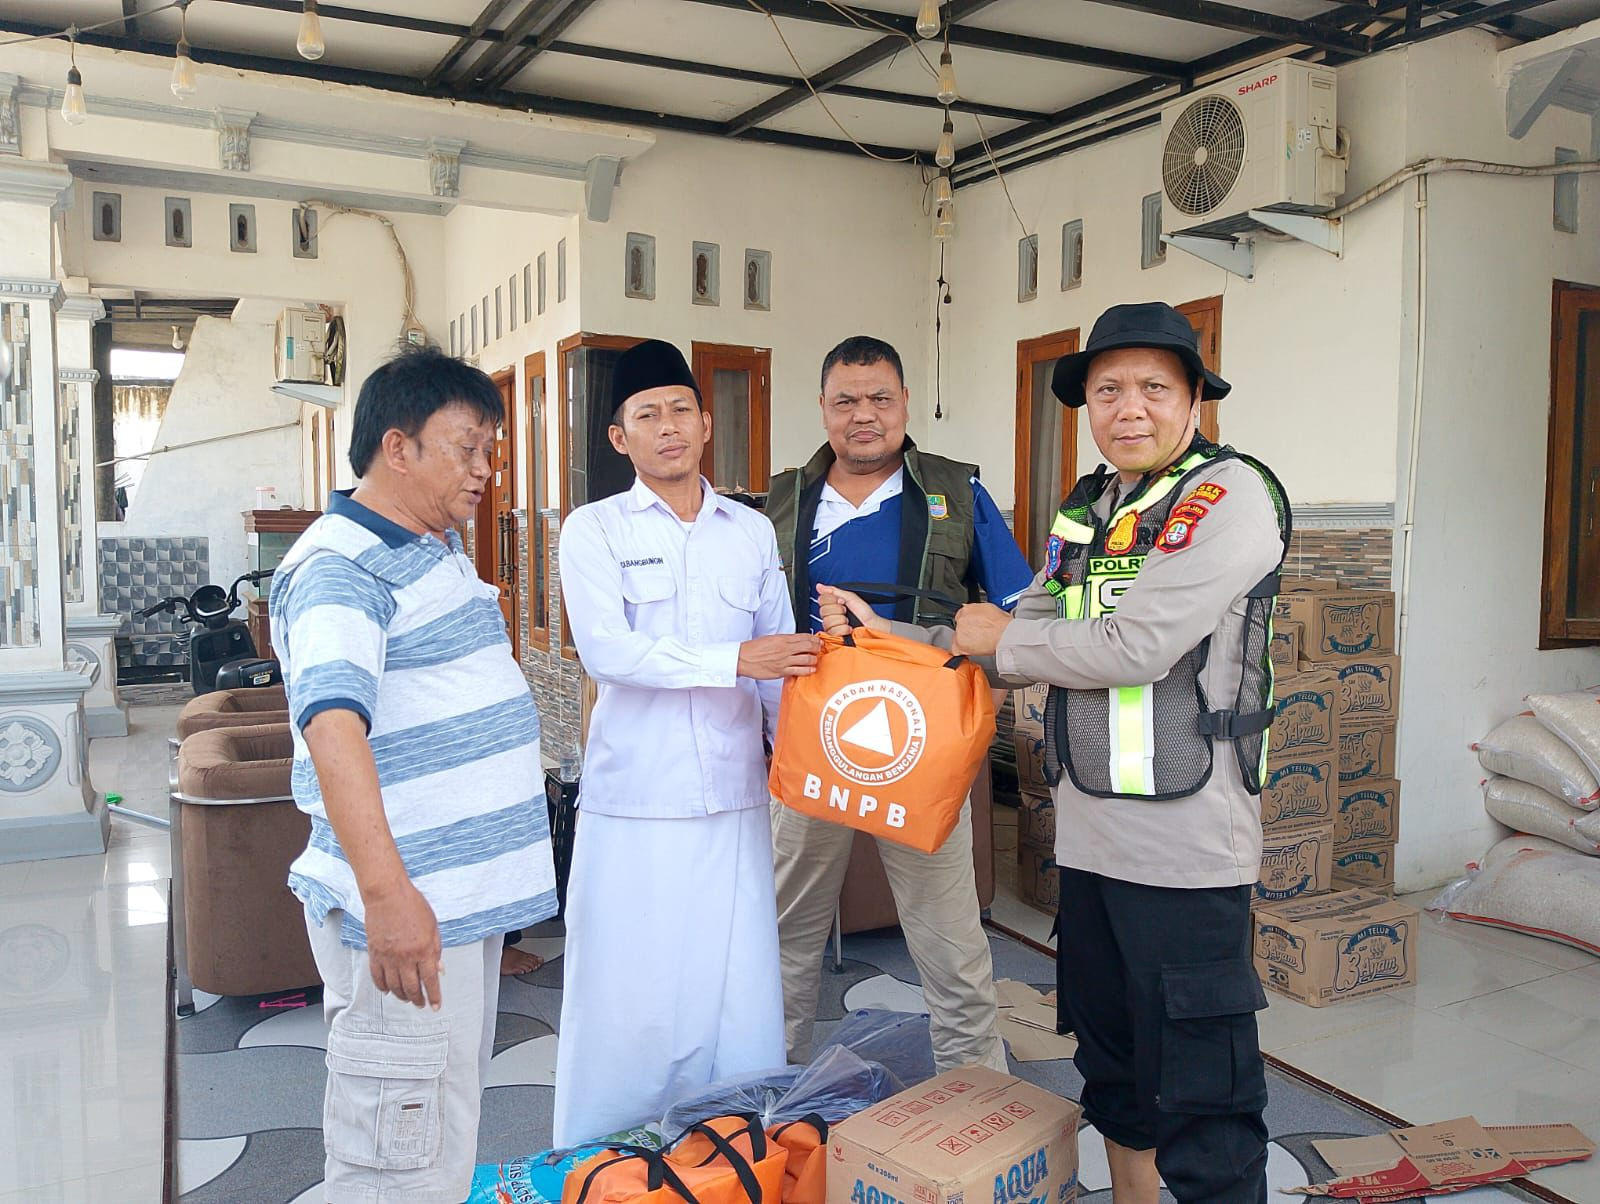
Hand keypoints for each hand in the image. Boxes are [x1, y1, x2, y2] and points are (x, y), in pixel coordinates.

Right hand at [362, 878, 443, 1009]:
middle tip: (422, 1004)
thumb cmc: (412, 905)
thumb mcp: (433, 926)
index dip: (434, 995)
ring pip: (394, 986)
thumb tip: (439, 969)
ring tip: (407, 998)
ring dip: (402, 996)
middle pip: (412, 987)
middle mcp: (406, 957)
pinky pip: (377, 978)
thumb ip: (436, 949)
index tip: (435, 1005)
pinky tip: (388, 990)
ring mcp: (388, 957)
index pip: (430, 980)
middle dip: (418, 999)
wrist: (387, 894)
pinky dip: (383, 987)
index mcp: (424, 949)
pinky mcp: (374, 954)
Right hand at [738, 634, 820, 678]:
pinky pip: (799, 671)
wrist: (743, 658)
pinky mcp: (781, 671)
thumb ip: (784, 640)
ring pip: (807, 659)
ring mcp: (784, 660)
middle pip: (808, 646)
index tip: (818, 641)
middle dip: (817, 648)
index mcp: (783, 639)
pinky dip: (808, 670)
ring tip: (814, 660)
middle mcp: (785, 648)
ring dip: (814, 659)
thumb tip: (796, 641)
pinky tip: (811, 670)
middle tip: (819, 649)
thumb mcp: (771, 639)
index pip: (804, 636)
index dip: (814, 639)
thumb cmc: (754, 649)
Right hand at [816, 585, 888, 636]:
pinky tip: (848, 629)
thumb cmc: (864, 613)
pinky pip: (832, 631)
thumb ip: (834, 591)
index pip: (821, 600)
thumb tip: (819, 586)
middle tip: (846, 612)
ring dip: (841, 620)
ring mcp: (832, 627)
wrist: (872, 626)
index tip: (842, 601)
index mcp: (833, 606)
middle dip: (838, 610)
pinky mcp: (834, 637)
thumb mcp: (850, 597)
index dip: (832, 600)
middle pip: (823, 611)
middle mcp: (830, 616)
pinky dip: (843, 629)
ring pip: (827, 622)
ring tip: (848, 621)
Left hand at [953, 603, 1011, 656]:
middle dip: (967, 632)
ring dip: (965, 642)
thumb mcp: (990, 608)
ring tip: (978, 643)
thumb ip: (978, 611)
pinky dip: (961, 652)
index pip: (962, 616)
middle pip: (960, 627)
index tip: (973, 627)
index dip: (969, 623)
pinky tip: (970, 651)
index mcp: (967, 609)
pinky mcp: (960, 645)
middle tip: (978, 636)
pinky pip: (956, 650)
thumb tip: (977, 613)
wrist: (1006, 634)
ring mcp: (959, 632)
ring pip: (958, 638)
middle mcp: (961, 619)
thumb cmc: (1002, 623)